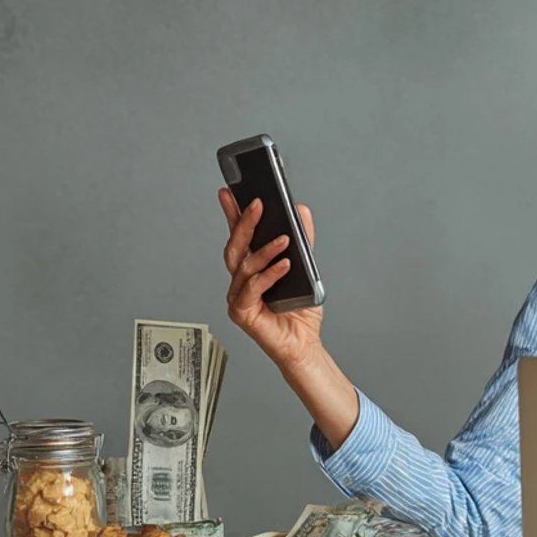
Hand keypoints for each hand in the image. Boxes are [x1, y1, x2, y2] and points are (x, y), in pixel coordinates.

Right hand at [219, 188, 323, 368]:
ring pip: (244, 266)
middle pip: (236, 246)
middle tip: (256, 205)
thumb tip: (300, 212)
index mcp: (251, 268)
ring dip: (264, 250)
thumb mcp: (306, 268)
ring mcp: (238, 296)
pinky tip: (284, 266)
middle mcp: (240, 280)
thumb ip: (302, 240)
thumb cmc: (299, 311)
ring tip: (284, 239)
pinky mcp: (242, 312)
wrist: (303, 344)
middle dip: (244, 223)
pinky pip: (253, 289)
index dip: (233, 214)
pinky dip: (269, 275)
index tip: (230, 193)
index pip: (240, 236)